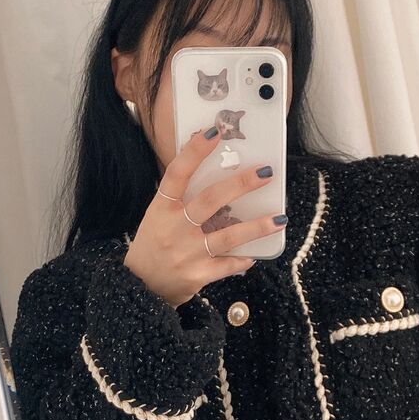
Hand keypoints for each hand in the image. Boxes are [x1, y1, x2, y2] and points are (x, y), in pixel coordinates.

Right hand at [124, 126, 285, 307]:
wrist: (138, 288)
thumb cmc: (153, 246)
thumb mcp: (157, 218)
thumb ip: (181, 200)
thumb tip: (217, 174)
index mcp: (161, 209)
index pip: (177, 174)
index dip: (194, 151)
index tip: (215, 132)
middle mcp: (174, 228)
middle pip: (210, 200)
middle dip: (240, 185)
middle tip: (265, 173)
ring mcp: (186, 253)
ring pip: (226, 236)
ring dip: (255, 227)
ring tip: (279, 219)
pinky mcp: (197, 275)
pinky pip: (227, 265)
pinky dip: (242, 260)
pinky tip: (255, 255)